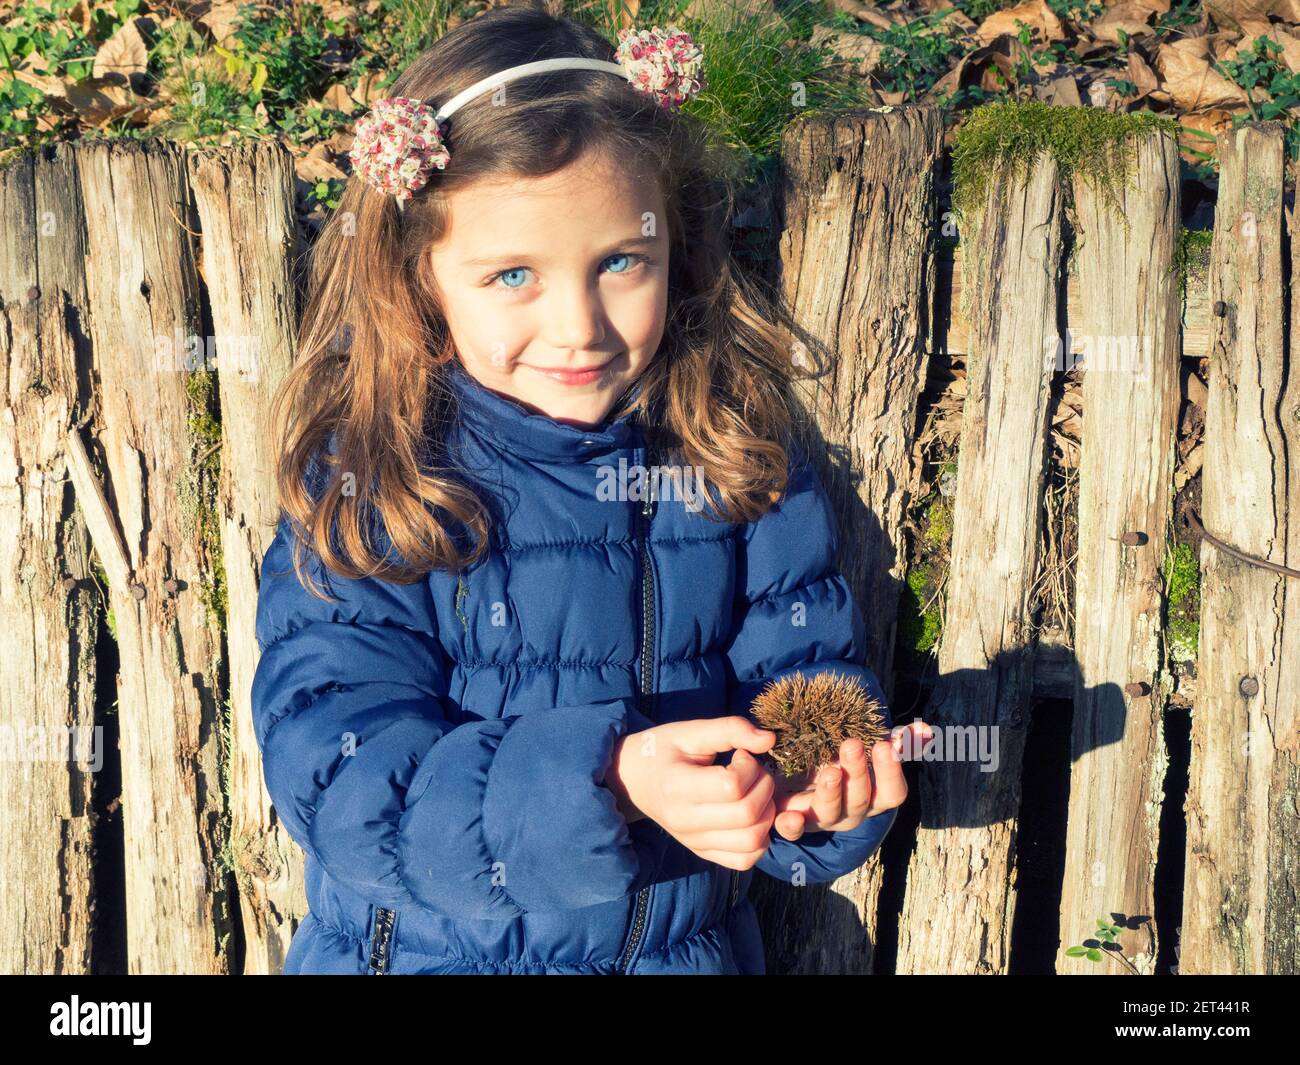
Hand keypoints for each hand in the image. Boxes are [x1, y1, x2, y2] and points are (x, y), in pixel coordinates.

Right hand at [610, 716, 779, 870]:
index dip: (749, 767)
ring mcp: (694, 842)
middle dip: (763, 787)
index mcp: (676, 787)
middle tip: (752, 772)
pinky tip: (751, 815)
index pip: (731, 787)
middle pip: (747, 815)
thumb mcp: (690, 731)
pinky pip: (745, 860)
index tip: (740, 755)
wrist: (632, 780)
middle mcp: (684, 822)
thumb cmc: (662, 750)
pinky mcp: (702, 853)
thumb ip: (729, 729)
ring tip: (752, 793)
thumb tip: (769, 739)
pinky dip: (759, 840)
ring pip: (752, 841)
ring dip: (766, 813)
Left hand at [770, 721, 932, 840]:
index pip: (892, 793)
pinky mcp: (793, 821)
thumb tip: (927, 729)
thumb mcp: (867, 747)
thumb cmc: (841, 759)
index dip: (891, 771)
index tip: (886, 744)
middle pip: (861, 800)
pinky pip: (792, 830)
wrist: (798, 776)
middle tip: (852, 744)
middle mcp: (851, 811)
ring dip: (831, 793)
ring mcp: (822, 818)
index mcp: (873, 796)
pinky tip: (790, 817)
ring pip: (831, 813)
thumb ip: (898, 741)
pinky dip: (791, 826)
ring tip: (829, 771)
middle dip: (858, 773)